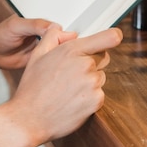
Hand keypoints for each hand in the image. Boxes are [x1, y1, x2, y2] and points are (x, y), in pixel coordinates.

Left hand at [0, 15, 65, 70]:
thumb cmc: (0, 35)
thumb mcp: (17, 25)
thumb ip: (35, 25)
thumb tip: (55, 27)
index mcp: (41, 24)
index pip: (60, 28)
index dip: (67, 34)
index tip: (72, 40)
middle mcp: (44, 36)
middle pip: (63, 42)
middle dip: (66, 47)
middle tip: (63, 51)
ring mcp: (43, 49)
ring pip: (59, 53)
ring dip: (60, 57)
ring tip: (57, 59)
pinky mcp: (40, 61)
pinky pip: (51, 64)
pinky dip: (54, 65)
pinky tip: (54, 67)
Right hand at [5, 25, 122, 146]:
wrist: (31, 117)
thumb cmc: (32, 88)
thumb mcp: (37, 55)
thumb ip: (52, 37)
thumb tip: (60, 29)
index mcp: (71, 50)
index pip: (107, 38)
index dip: (113, 36)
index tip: (115, 36)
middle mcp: (85, 65)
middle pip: (102, 57)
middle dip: (90, 61)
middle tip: (70, 72)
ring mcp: (92, 84)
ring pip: (99, 76)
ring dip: (89, 80)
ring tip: (67, 88)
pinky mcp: (96, 101)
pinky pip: (99, 93)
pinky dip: (89, 96)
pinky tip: (72, 99)